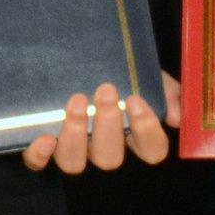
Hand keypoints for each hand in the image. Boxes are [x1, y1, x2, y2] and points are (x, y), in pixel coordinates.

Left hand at [24, 72, 180, 172]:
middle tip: (105, 90)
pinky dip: (40, 154)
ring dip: (76, 135)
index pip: (151, 150)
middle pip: (110, 157)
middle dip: (108, 125)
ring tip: (77, 101)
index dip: (145, 130)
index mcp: (134, 135)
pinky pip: (38, 163)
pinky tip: (44, 136)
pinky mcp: (45, 147)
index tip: (136, 100)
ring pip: (74, 162)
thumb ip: (165, 91)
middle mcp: (104, 148)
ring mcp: (74, 149)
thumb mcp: (148, 74)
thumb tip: (176, 115)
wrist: (84, 52)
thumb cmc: (121, 70)